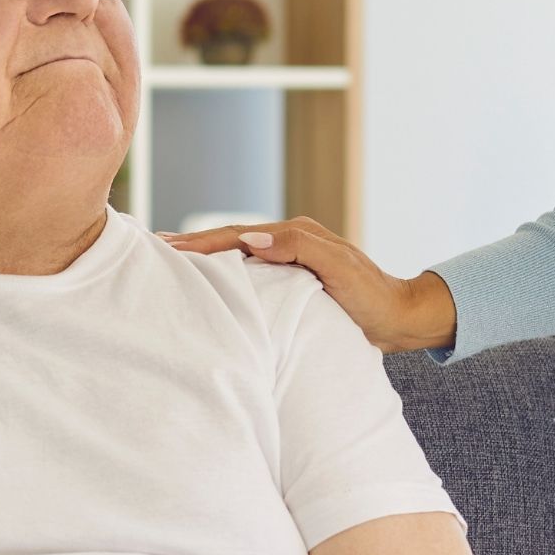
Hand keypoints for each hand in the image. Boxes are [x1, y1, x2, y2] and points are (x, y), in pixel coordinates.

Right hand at [154, 216, 455, 354]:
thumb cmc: (372, 296)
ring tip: (172, 263)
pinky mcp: (294, 285)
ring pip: (239, 257)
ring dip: (206, 259)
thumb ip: (298, 247)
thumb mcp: (338, 267)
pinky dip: (226, 275)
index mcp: (296, 235)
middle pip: (232, 240)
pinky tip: (211, 287)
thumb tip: (251, 239)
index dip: (202, 241)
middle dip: (194, 244)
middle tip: (154, 248)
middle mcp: (290, 244)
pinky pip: (251, 276)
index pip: (238, 235)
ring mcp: (291, 264)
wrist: (400, 319)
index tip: (167, 246)